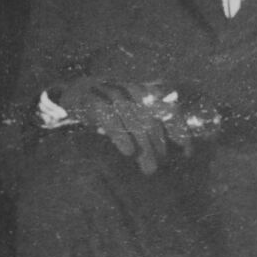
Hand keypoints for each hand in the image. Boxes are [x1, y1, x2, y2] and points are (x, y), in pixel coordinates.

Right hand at [53, 77, 178, 171]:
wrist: (70, 92)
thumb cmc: (105, 106)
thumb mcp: (128, 111)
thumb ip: (147, 123)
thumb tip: (170, 151)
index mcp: (142, 91)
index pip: (168, 108)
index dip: (179, 129)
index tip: (186, 152)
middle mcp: (129, 89)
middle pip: (150, 120)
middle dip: (157, 145)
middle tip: (158, 166)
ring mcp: (110, 92)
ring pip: (133, 121)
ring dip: (143, 146)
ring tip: (148, 167)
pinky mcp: (91, 99)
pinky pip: (109, 118)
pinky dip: (120, 135)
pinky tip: (127, 151)